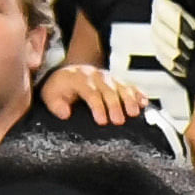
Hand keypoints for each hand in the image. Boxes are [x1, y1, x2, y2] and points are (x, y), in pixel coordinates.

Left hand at [36, 62, 156, 132]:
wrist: (67, 74)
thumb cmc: (59, 89)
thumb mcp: (49, 95)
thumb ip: (55, 104)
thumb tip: (65, 113)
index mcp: (78, 78)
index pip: (90, 92)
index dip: (97, 106)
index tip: (102, 121)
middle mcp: (95, 75)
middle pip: (108, 89)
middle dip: (115, 105)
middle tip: (119, 121)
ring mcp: (108, 77)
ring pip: (121, 86)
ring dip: (129, 99)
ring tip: (134, 113)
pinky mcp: (116, 81)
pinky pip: (129, 85)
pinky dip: (137, 93)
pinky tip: (144, 102)